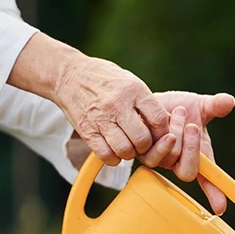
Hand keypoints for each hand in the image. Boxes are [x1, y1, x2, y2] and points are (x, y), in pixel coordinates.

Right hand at [8, 33, 173, 166]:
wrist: (68, 75)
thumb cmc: (105, 79)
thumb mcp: (131, 82)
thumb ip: (147, 104)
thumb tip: (166, 128)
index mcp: (134, 89)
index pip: (159, 119)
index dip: (163, 132)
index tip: (160, 135)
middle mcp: (118, 104)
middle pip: (143, 139)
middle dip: (146, 147)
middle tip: (142, 143)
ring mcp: (101, 118)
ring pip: (125, 151)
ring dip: (130, 154)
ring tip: (128, 146)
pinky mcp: (87, 130)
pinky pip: (106, 155)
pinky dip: (113, 158)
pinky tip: (114, 150)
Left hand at [148, 91, 234, 213]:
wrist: (150, 100)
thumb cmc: (177, 107)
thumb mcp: (200, 105)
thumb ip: (215, 106)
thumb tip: (230, 101)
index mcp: (197, 157)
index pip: (208, 180)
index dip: (215, 194)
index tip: (221, 207)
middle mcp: (178, 163)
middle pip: (187, 172)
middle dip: (192, 148)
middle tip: (193, 126)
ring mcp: (160, 160)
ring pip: (170, 159)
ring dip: (176, 133)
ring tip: (178, 113)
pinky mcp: (141, 153)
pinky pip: (151, 153)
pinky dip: (160, 134)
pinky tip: (163, 117)